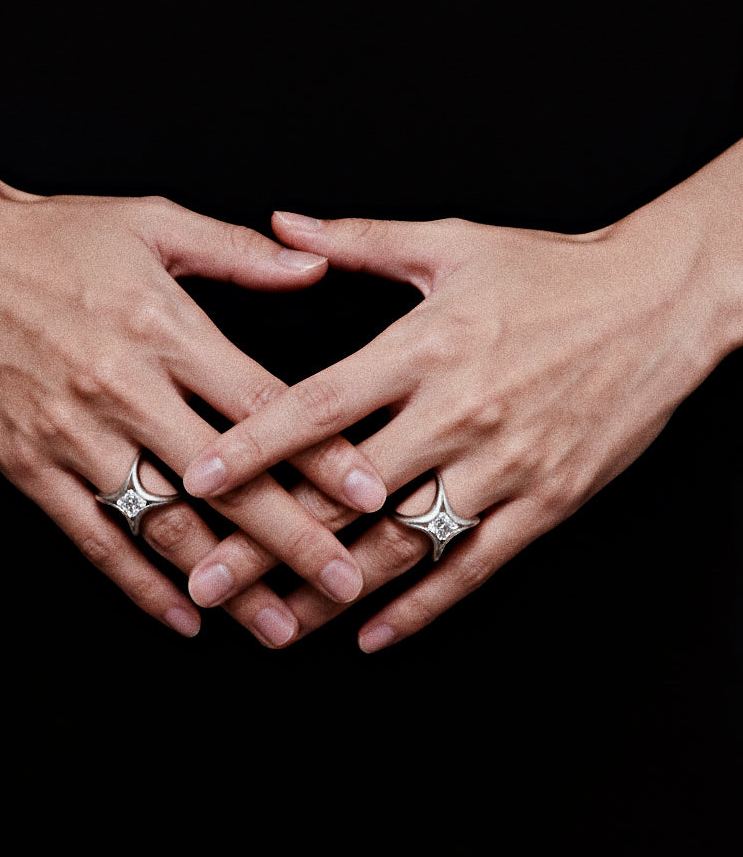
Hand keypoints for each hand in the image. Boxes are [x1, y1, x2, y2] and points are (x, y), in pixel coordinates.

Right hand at [0, 100, 387, 644]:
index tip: (371, 492)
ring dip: (226, 579)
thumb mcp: (151, 223)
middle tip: (344, 580)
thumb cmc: (52, 238)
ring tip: (276, 623)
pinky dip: (139, 582)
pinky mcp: (30, 465)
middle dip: (292, 537)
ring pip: (165, 522)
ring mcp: (73, 433)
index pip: (261, 404)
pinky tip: (184, 614)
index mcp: (163, 327)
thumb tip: (314, 267)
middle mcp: (123, 387)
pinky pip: (94, 537)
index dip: (321, 452)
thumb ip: (238, 253)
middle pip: (226, 479)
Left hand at [183, 195, 727, 649]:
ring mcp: (505, 465)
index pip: (319, 407)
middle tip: (206, 578)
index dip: (252, 448)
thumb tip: (281, 223)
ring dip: (333, 589)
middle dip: (269, 541)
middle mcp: (459, 412)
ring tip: (273, 625)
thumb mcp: (452, 244)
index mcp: (426, 347)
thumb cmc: (552, 271)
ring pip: (403, 543)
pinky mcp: (547, 501)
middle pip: (346, 493)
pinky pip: (475, 566)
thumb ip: (359, 241)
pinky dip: (423, 606)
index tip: (197, 482)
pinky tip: (373, 633)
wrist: (660, 303)